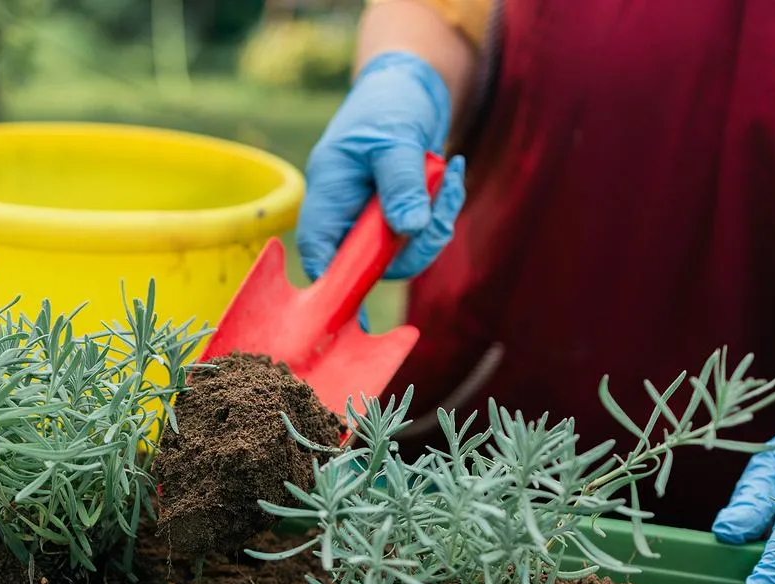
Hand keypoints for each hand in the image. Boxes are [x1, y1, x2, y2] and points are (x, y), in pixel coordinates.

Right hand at [296, 50, 466, 291]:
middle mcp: (347, 213)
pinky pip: (423, 234)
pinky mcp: (399, 215)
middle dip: (414, 246)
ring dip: (436, 223)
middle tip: (439, 216)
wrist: (411, 83)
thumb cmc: (390, 104)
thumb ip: (401, 185)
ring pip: (404, 252)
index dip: (334, 283)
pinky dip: (444, 209)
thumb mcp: (395, 140)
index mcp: (329, 194)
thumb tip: (408, 230)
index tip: (357, 308)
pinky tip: (454, 171)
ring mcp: (374, 217)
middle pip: (370, 263)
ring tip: (451, 178)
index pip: (320, 251)